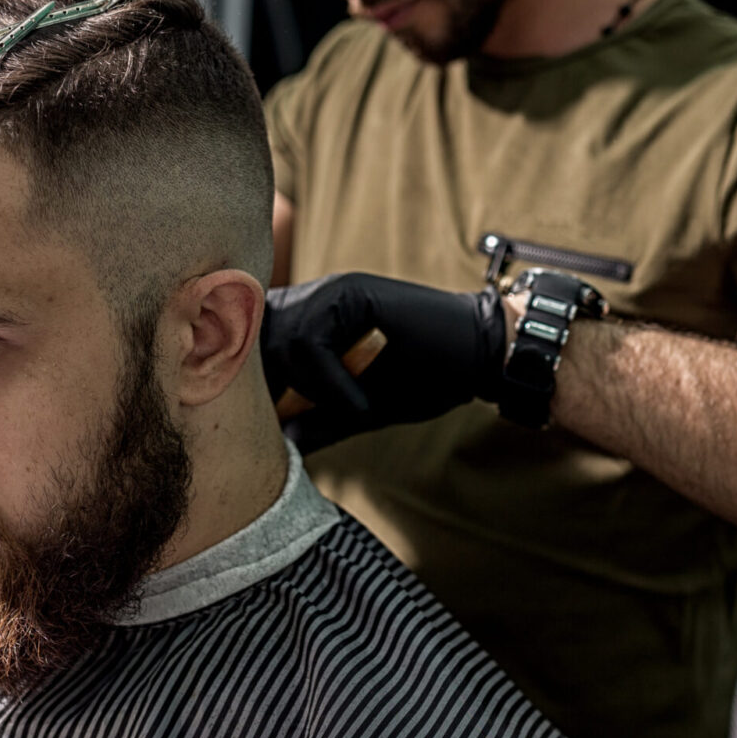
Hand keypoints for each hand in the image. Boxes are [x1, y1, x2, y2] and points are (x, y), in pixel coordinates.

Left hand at [262, 273, 505, 452]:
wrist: (480, 356)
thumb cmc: (427, 379)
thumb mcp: (362, 409)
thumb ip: (321, 421)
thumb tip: (281, 445)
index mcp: (314, 318)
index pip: (256, 343)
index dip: (257, 383)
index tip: (273, 423)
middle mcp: (317, 298)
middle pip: (257, 339)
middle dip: (273, 388)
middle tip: (299, 422)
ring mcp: (334, 292)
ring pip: (281, 341)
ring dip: (307, 389)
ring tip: (346, 411)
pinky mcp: (353, 294)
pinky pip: (312, 342)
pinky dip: (330, 383)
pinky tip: (362, 404)